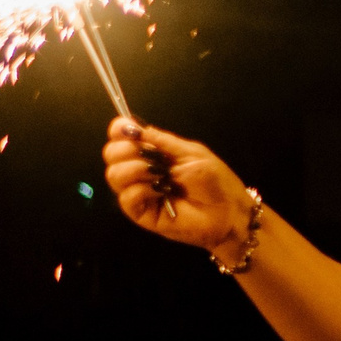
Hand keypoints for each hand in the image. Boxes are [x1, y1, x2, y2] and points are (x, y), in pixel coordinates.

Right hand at [102, 119, 254, 257]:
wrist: (229, 213)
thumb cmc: (216, 181)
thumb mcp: (191, 153)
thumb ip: (162, 141)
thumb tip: (134, 127)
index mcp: (153, 153)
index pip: (122, 137)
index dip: (119, 129)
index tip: (127, 128)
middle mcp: (141, 171)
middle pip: (111, 154)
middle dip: (125, 150)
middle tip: (151, 158)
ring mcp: (140, 192)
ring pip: (114, 175)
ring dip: (135, 169)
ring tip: (160, 176)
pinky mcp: (141, 213)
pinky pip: (126, 197)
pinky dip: (142, 190)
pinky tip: (161, 192)